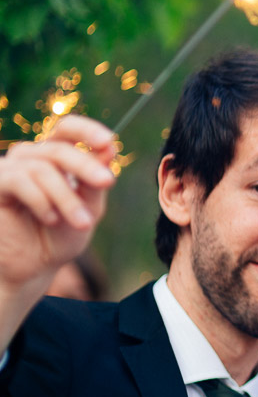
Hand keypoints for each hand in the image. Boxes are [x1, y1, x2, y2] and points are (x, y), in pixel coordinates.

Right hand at [0, 115, 116, 292]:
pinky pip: (20, 180)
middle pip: (59, 149)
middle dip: (86, 166)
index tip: (109, 142)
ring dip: (67, 197)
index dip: (87, 131)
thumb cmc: (60, 236)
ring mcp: (10, 168)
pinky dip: (41, 200)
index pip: (67, 129)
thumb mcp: (88, 208)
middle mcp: (30, 157)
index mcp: (55, 158)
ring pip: (43, 169)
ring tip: (82, 224)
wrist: (33, 267)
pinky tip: (50, 219)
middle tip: (107, 182)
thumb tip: (109, 150)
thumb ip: (96, 181)